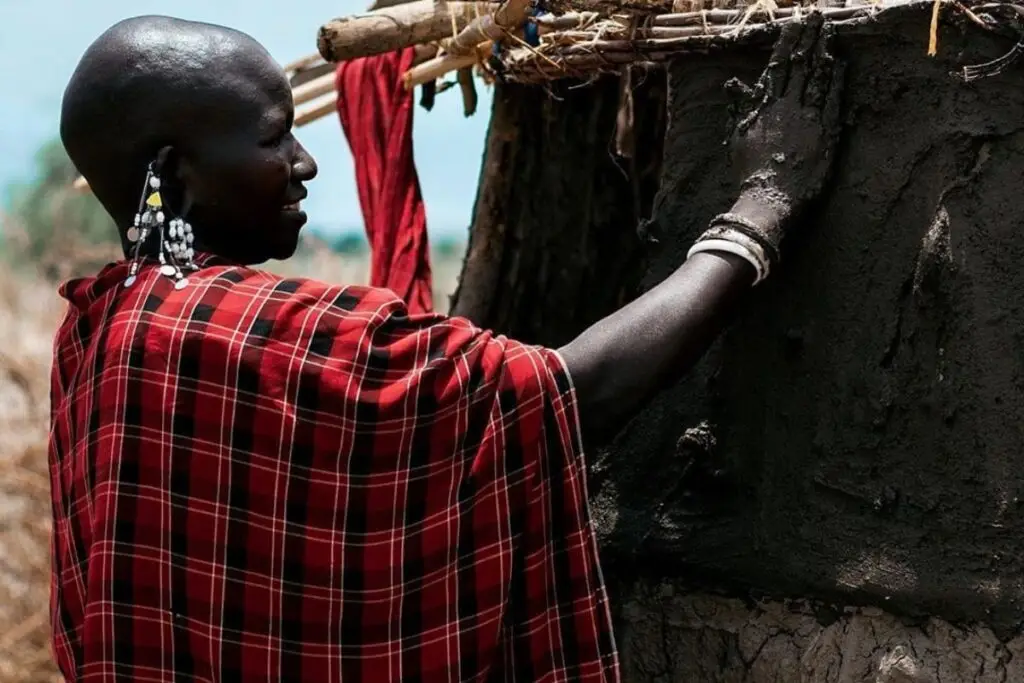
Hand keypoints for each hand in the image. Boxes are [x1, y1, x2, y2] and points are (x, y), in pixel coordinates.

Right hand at [719, 11, 844, 261]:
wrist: (767, 196)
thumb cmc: (748, 172)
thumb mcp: (736, 138)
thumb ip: (738, 108)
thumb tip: (732, 83)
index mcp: (764, 106)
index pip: (777, 65)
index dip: (787, 41)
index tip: (794, 21)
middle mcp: (786, 105)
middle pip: (800, 64)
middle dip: (809, 37)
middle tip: (816, 15)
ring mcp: (807, 117)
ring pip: (817, 76)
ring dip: (824, 50)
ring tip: (829, 30)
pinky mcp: (825, 131)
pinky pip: (832, 98)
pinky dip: (837, 79)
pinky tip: (841, 61)